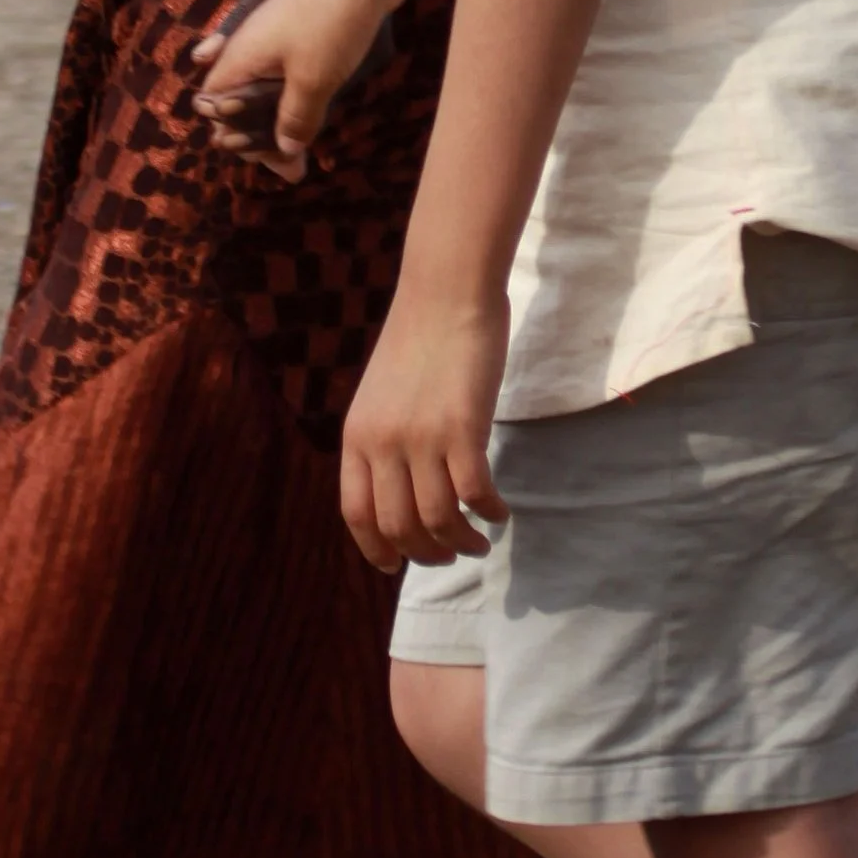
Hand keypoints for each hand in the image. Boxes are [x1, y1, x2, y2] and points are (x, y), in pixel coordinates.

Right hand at [191, 0, 424, 178]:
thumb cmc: (331, 21)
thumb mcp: (312, 81)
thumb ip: (294, 120)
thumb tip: (283, 150)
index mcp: (240, 58)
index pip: (217, 108)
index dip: (237, 137)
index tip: (271, 158)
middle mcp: (251, 47)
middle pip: (240, 101)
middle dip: (259, 135)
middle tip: (292, 168)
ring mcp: (277, 36)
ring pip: (267, 87)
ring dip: (281, 119)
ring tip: (301, 152)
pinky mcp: (304, 29)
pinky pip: (290, 73)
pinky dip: (298, 97)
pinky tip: (315, 113)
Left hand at [340, 288, 509, 569]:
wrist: (446, 293)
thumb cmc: (419, 337)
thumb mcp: (381, 394)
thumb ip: (383, 437)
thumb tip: (400, 486)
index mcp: (357, 437)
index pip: (358, 514)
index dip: (376, 549)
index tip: (396, 564)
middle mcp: (383, 443)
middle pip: (399, 526)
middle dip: (426, 554)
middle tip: (449, 556)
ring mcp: (422, 438)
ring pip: (438, 518)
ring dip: (460, 542)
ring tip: (478, 541)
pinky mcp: (463, 428)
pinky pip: (474, 493)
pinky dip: (489, 512)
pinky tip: (500, 512)